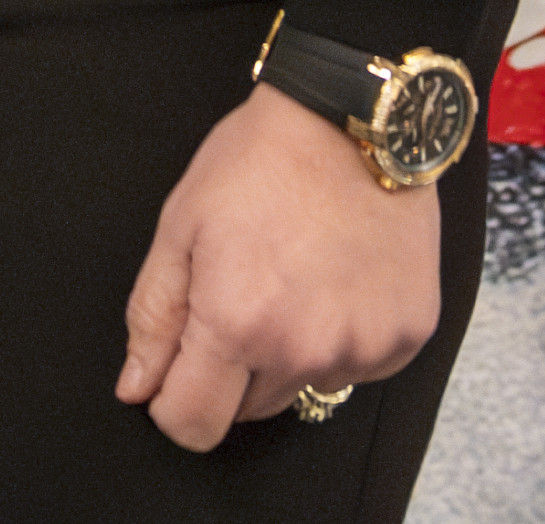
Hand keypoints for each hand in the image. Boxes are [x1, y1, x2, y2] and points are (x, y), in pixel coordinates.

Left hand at [112, 78, 446, 449]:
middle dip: (234, 369)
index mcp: (236, 324)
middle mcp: (303, 350)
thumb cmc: (262, 160)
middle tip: (246, 292)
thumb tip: (138, 389)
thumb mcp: (182, 224)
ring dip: (292, 353)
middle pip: (248, 411)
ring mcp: (363, 347)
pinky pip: (360, 367)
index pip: (192, 425)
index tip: (179, 370)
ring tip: (298, 277)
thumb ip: (154, 316)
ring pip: (305, 387)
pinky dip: (344, 337)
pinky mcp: (406, 335)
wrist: (356, 119)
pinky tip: (340, 278)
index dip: (173, 403)